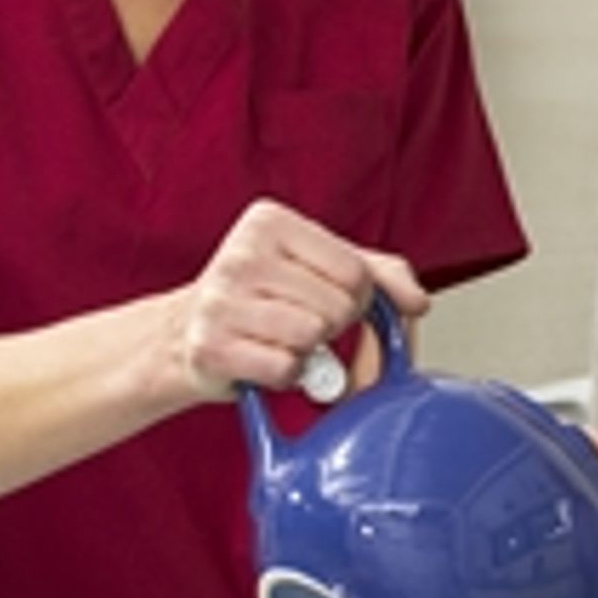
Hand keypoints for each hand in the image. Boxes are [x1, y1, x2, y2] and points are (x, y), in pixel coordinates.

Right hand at [173, 198, 428, 400]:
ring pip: (313, 336)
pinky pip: (285, 368)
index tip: (327, 298)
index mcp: (271, 222)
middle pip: (338, 307)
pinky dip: (285, 375)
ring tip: (279, 339)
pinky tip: (262, 360)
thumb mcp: (319, 268)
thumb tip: (416, 301)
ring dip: (307, 351)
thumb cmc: (259, 297)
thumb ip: (380, 274)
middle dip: (331, 327)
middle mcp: (242, 254)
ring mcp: (221, 300)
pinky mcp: (211, 346)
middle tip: (299, 323)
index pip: (355, 271)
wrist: (182, 335)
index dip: (356, 298)